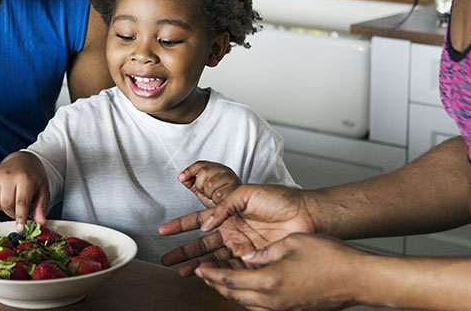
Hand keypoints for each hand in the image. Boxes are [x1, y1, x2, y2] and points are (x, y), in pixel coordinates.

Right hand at [0, 151, 48, 231]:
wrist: (22, 160)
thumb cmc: (32, 175)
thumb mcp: (42, 189)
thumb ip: (41, 207)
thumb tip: (40, 222)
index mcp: (24, 178)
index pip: (21, 202)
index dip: (20, 217)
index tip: (20, 228)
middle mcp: (8, 175)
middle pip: (6, 205)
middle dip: (12, 212)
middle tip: (18, 207)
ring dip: (3, 206)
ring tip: (11, 197)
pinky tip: (1, 193)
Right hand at [159, 184, 311, 274]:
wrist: (306, 214)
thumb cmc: (280, 199)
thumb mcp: (246, 193)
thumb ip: (223, 206)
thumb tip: (206, 224)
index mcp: (228, 213)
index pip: (199, 220)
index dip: (181, 225)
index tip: (164, 230)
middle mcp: (232, 231)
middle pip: (202, 244)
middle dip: (183, 251)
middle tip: (167, 259)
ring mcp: (242, 247)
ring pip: (213, 259)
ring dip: (197, 265)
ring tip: (182, 272)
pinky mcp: (253, 260)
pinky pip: (232, 269)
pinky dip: (218, 273)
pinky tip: (207, 276)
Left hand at [178, 160, 241, 207]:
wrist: (238, 211)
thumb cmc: (222, 199)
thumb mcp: (204, 190)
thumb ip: (192, 182)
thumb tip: (181, 178)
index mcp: (216, 169)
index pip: (200, 165)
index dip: (189, 171)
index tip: (181, 178)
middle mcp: (225, 171)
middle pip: (203, 173)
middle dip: (200, 186)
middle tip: (206, 193)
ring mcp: (231, 179)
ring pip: (210, 184)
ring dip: (209, 195)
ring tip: (214, 198)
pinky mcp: (236, 190)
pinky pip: (218, 195)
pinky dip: (216, 200)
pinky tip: (219, 202)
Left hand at [195, 233, 366, 310]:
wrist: (359, 278)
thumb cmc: (330, 257)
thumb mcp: (290, 243)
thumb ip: (264, 252)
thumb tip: (247, 256)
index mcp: (269, 281)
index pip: (228, 281)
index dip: (211, 274)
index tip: (199, 269)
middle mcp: (273, 300)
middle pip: (234, 296)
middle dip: (216, 285)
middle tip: (204, 274)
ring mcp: (284, 309)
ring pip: (247, 304)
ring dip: (232, 292)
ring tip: (222, 280)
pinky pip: (263, 307)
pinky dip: (249, 298)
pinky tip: (249, 288)